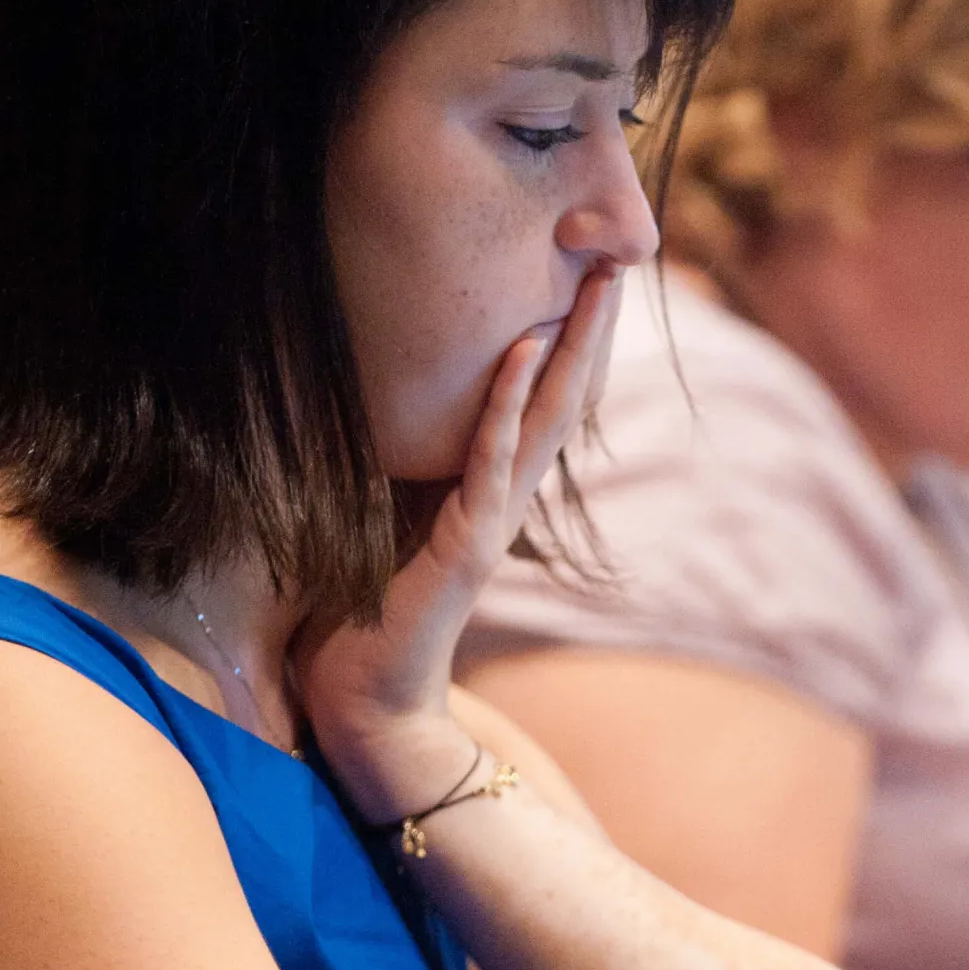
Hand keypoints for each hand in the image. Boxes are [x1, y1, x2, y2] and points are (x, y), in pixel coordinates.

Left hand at [298, 262, 621, 818]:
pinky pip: (490, 461)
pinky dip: (507, 405)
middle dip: (586, 330)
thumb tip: (353, 406)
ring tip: (595, 286)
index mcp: (479, 494)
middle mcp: (500, 502)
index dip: (557, 344)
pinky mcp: (468, 545)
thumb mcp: (369, 523)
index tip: (575, 280)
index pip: (529, 405)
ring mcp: (490, 522)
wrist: (366, 710)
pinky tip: (523, 351)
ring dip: (570, 349)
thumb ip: (383, 472)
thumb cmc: (358, 624)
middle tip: (614, 260)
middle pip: (557, 399)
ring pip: (542, 419)